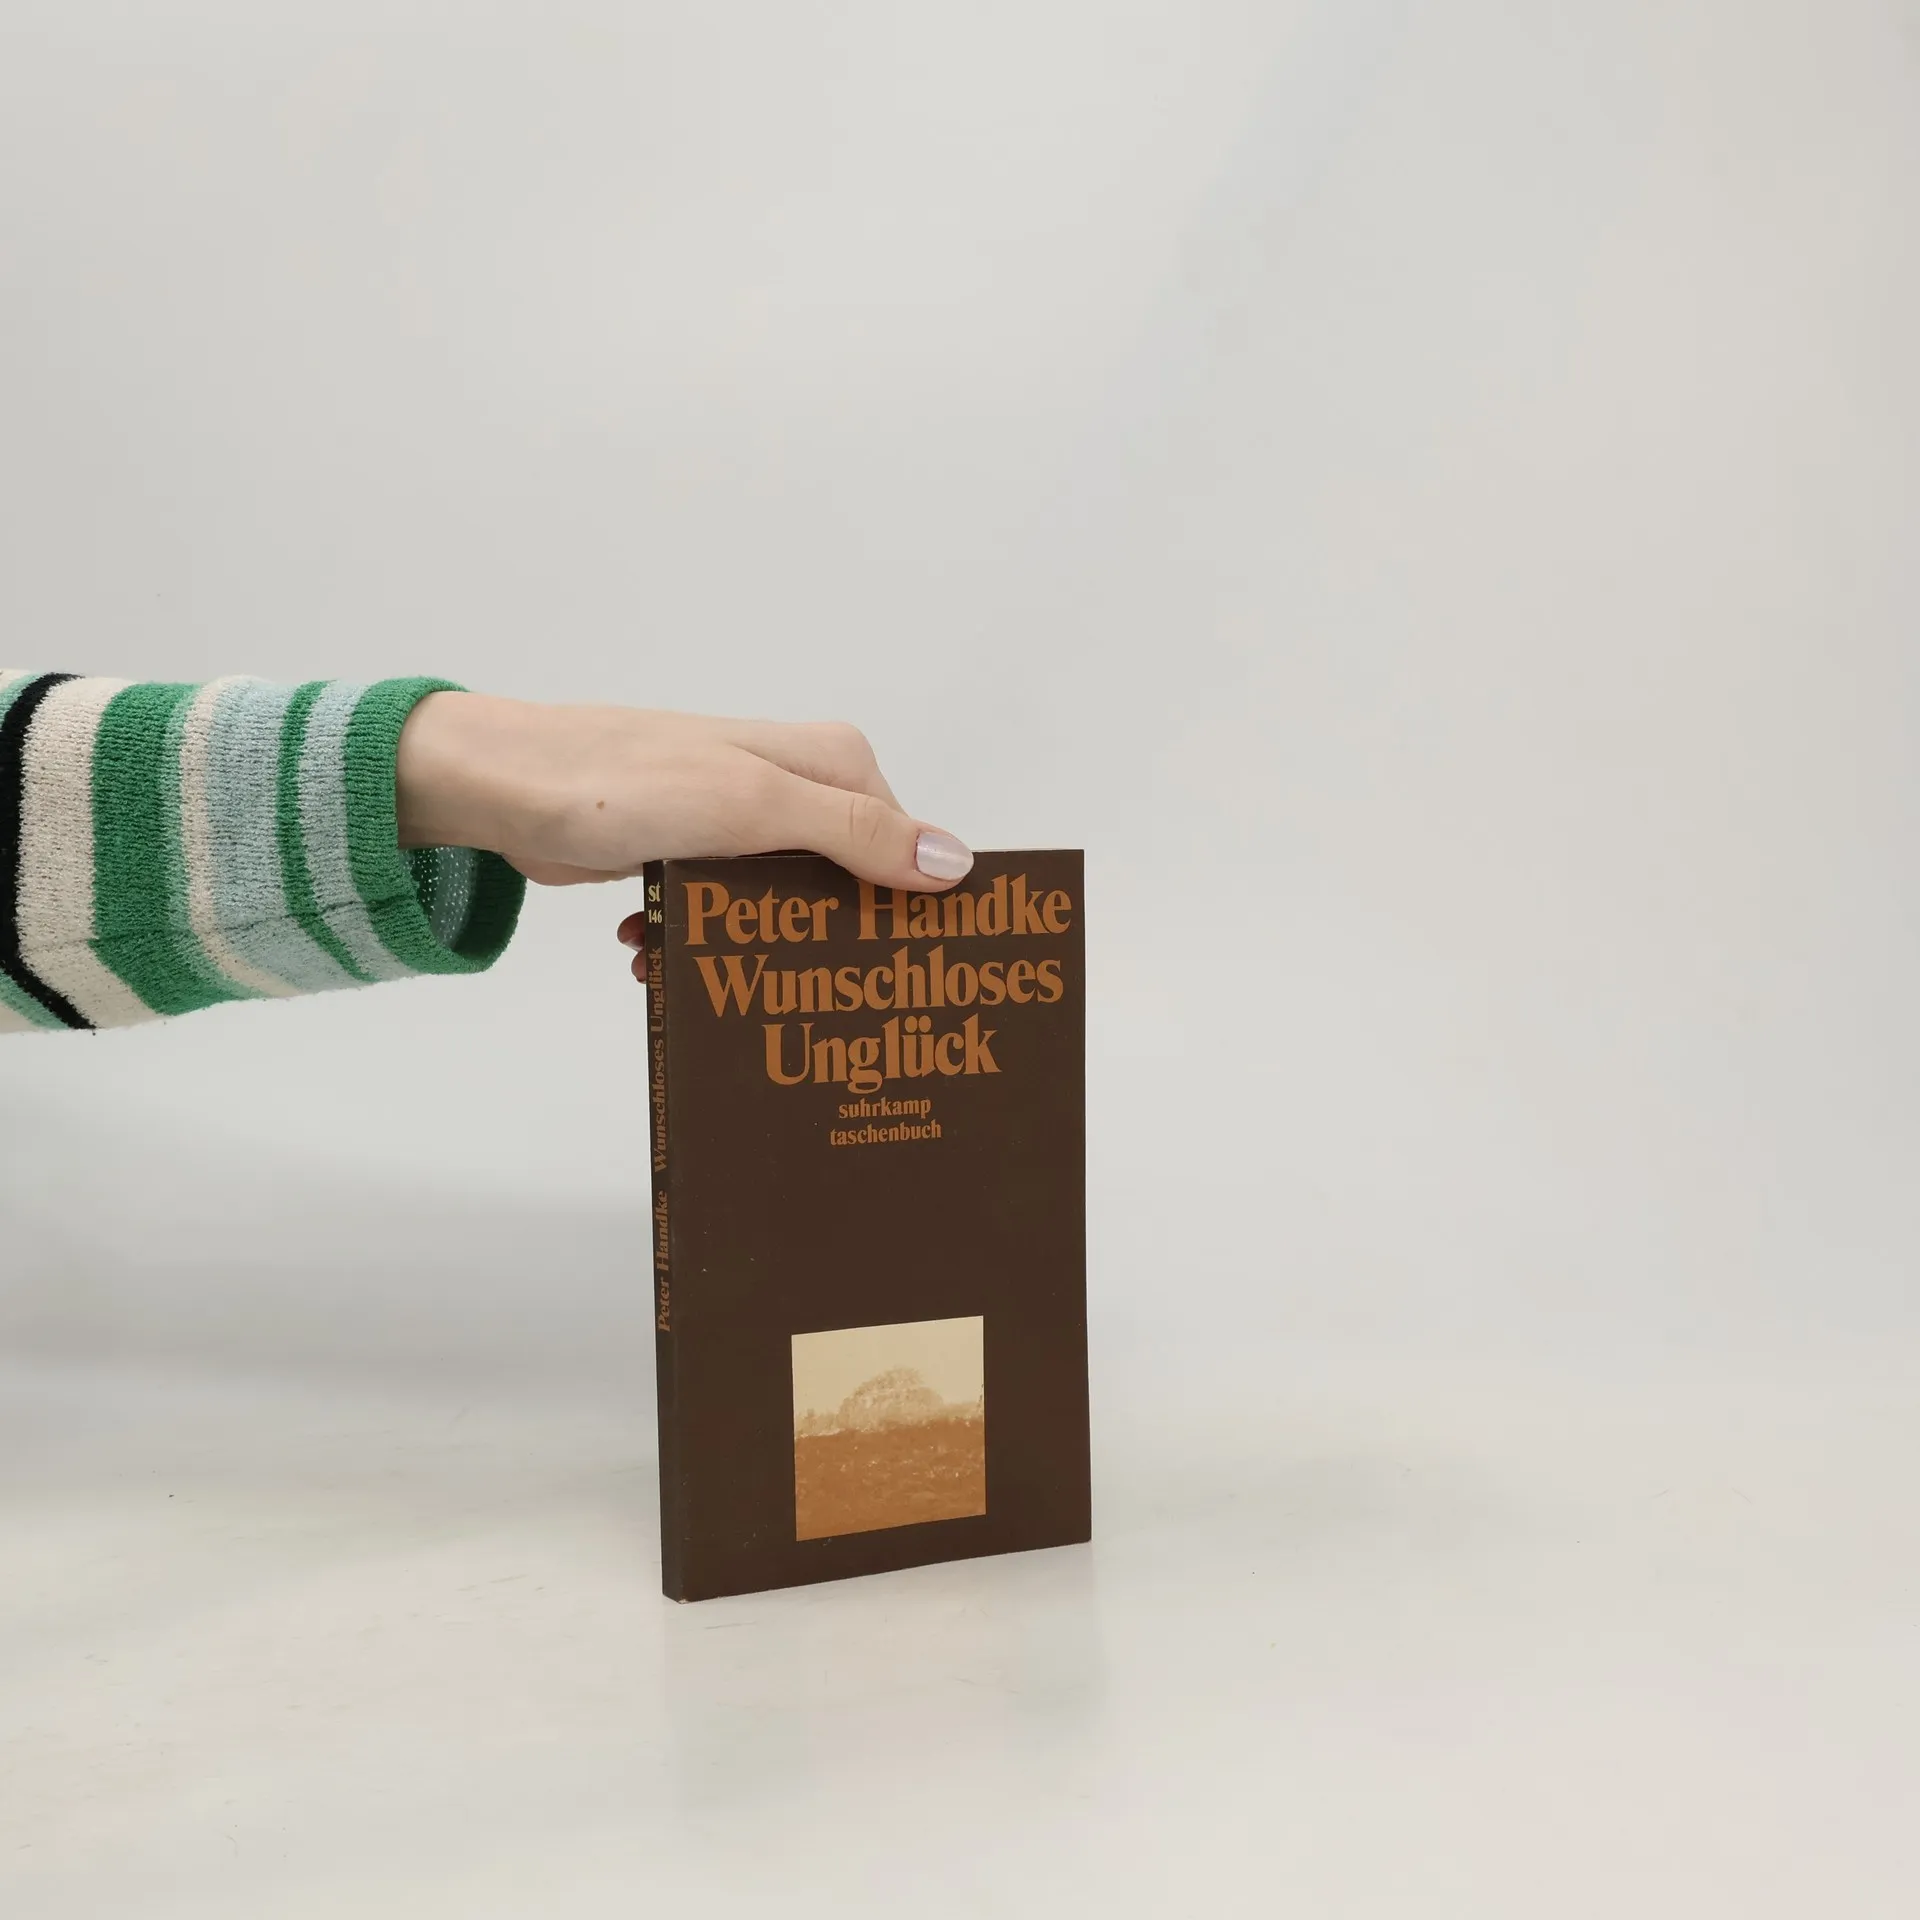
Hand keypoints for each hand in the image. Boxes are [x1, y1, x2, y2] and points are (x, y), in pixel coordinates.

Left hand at [395, 694, 972, 972]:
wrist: (502, 788)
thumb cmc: (626, 781)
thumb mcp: (753, 806)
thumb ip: (853, 832)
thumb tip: (954, 862)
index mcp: (828, 762)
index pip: (906, 843)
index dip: (912, 907)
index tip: (912, 975)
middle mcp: (793, 786)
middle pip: (848, 882)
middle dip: (827, 944)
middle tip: (821, 1007)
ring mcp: (740, 821)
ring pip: (783, 908)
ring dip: (753, 953)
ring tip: (721, 989)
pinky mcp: (692, 852)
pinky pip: (722, 915)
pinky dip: (696, 946)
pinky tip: (658, 962)